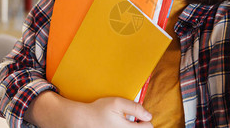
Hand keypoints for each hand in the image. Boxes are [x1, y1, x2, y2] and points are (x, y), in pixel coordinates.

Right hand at [25, 92, 152, 127]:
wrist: (81, 120)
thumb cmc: (98, 111)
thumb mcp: (117, 103)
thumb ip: (135, 107)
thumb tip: (148, 115)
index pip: (148, 127)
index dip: (145, 119)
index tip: (138, 115)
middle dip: (138, 124)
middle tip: (130, 118)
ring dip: (130, 127)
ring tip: (121, 122)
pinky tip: (115, 126)